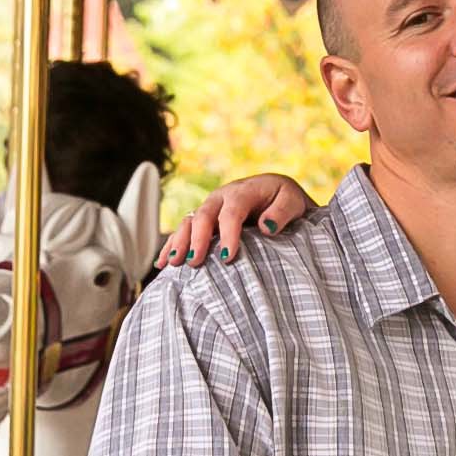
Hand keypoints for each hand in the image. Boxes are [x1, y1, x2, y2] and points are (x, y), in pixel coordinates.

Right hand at [157, 176, 313, 270]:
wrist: (277, 194)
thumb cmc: (285, 200)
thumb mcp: (292, 201)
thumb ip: (282, 212)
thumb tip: (267, 227)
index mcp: (242, 192)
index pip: (232, 212)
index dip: (228, 234)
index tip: (227, 257)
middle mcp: (221, 198)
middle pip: (204, 216)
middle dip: (197, 239)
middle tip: (194, 262)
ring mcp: (209, 209)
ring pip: (188, 222)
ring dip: (179, 242)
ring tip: (173, 263)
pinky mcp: (204, 221)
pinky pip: (184, 231)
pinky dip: (172, 245)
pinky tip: (163, 262)